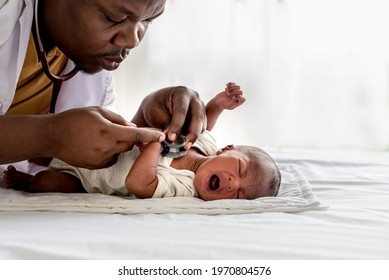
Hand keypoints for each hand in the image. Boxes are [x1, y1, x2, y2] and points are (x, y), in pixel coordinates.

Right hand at [50, 107, 164, 168]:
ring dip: (117, 145)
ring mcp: (101, 159)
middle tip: (117, 130)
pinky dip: (109, 153)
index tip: (162, 136)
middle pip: (129, 144)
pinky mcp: (96, 166)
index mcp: (108, 131)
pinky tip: (95, 145)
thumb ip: (118, 119)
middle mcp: (107, 147)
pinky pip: (110, 159)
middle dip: (128, 138)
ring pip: (119, 152)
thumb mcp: (97, 111)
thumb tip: (133, 127)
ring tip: (99, 136)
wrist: (52, 136)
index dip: (151, 135)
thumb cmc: (75, 119)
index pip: (136, 134)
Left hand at [132, 86, 206, 148]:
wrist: (159, 105)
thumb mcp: (155, 112)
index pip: (181, 110)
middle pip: (197, 117)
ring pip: (202, 125)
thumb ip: (165, 123)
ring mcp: (200, 107)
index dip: (177, 125)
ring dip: (193, 137)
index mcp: (181, 93)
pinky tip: (185, 142)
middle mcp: (194, 98)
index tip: (171, 138)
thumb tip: (174, 139)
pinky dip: (195, 136)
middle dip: (192, 133)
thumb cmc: (155, 106)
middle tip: (184, 146)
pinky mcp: (201, 117)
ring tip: (184, 147)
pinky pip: (202, 129)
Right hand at [214, 82, 244, 109]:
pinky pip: (234, 84)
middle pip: (240, 92)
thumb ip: (233, 103)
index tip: (232, 97)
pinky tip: (226, 85)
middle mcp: (239, 97)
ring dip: (232, 87)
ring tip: (226, 90)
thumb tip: (236, 96)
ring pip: (238, 87)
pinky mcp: (233, 88)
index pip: (243, 99)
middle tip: (227, 93)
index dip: (238, 97)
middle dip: (234, 92)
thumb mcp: (228, 106)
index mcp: (239, 102)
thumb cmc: (223, 105)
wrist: (218, 102)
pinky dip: (230, 83)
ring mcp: (236, 92)